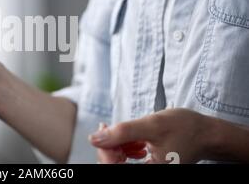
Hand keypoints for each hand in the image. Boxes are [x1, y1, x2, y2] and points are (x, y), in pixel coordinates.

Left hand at [89, 108, 210, 162]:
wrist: (206, 133)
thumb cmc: (184, 128)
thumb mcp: (152, 126)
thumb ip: (122, 132)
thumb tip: (93, 138)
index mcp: (152, 170)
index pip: (112, 167)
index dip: (103, 150)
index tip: (103, 129)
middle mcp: (149, 172)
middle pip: (113, 164)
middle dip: (109, 146)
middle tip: (110, 127)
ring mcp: (148, 169)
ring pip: (119, 161)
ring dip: (117, 145)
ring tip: (126, 132)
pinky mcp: (147, 166)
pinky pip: (127, 160)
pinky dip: (126, 147)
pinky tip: (134, 139)